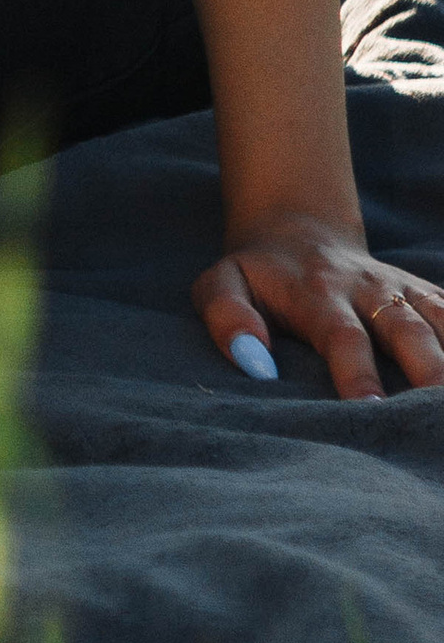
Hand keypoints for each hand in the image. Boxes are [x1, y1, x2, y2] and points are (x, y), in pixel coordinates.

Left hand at [195, 222, 443, 400]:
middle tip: (435, 414)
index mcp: (319, 294)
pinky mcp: (427, 295)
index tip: (370, 411)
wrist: (297, 228)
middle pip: (408, 331)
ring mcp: (405, 291)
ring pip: (443, 323)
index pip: (343, 337)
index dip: (357, 374)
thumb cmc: (257, 274)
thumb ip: (228, 317)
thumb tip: (255, 365)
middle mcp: (371, 290)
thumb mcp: (221, 283)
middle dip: (427, 370)